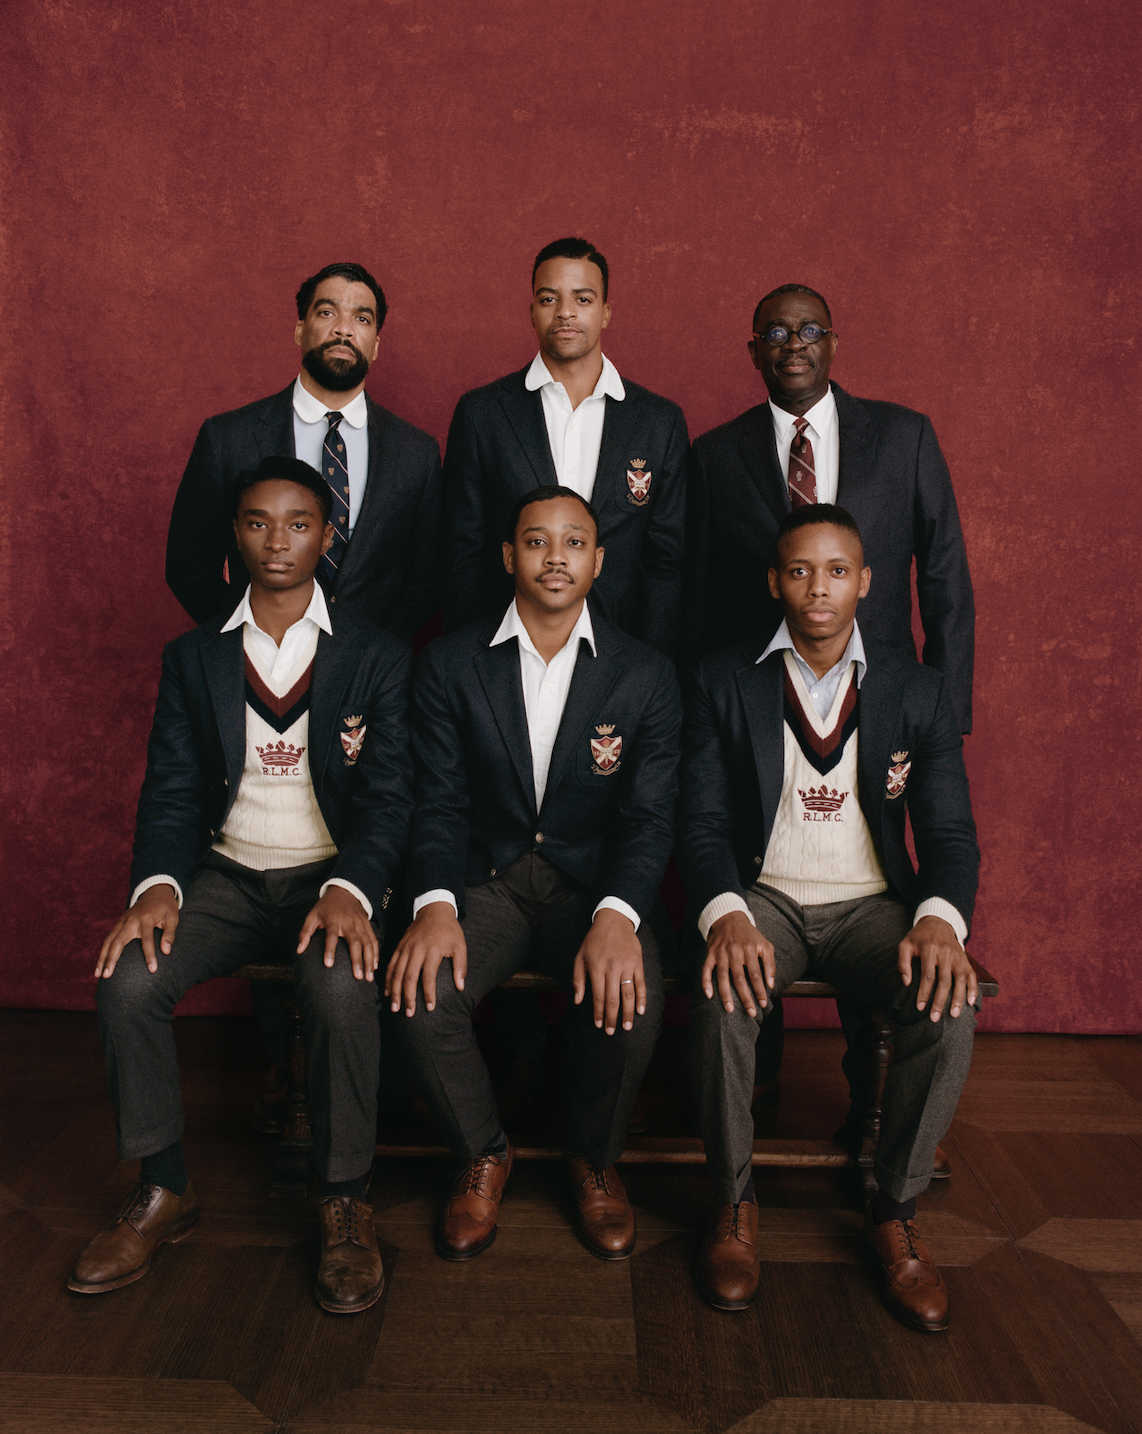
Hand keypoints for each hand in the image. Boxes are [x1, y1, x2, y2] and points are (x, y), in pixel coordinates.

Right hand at [96, 884, 178, 978]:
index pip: (146, 939)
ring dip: (102, 958)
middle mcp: (130, 920)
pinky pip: (108, 939)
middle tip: (107, 976)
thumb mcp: (173, 917)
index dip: (149, 955)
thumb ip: (170, 934)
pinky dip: (103, 951)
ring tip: (98, 975)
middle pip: (118, 941)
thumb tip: (166, 951)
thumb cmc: (166, 907)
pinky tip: (100, 965)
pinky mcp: (119, 924)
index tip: (152, 969)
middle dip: (111, 959)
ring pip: (109, 940)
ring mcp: (122, 921)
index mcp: (146, 918)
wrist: (155, 892)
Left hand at [297, 887, 377, 980]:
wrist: (345, 891)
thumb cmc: (326, 907)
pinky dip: (376, 953)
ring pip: (367, 943)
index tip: (328, 965)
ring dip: (369, 960)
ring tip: (368, 977)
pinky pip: (373, 940)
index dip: (329, 950)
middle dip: (357, 960)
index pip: (331, 936)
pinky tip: (375, 967)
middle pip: (355, 942)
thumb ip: (305, 933)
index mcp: (333, 920)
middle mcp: (349, 923)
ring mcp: (360, 924)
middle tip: (357, 977)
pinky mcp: (368, 925)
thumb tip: (299, 951)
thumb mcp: (312, 916)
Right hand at [384, 902, 465, 1015]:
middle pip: (409, 977)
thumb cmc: (449, 930)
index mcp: (432, 950)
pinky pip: (391, 965)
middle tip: (408, 1014)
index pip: (428, 976)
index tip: (429, 1008)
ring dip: (395, 991)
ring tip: (395, 1008)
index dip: (428, 994)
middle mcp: (416, 950)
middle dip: (408, 997)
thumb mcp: (460, 945)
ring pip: (397, 972)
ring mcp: (406, 948)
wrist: (433, 909)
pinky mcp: (399, 946)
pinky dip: (388, 979)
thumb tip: (460, 987)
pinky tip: (387, 991)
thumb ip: (461, 966)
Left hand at [572, 908, 644, 1034]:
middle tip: (612, 1032)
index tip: (599, 1025)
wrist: (614, 920)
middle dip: (612, 1017)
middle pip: (613, 998)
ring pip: (628, 994)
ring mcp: (627, 966)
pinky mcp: (638, 963)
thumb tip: (578, 1001)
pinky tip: (641, 1011)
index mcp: (596, 968)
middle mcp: (612, 968)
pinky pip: (641, 984)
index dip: (598, 1012)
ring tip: (627, 1027)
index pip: (597, 996)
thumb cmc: (594, 940)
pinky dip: (642, 998)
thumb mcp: (580, 956)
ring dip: (627, 1012)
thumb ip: (578, 979)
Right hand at [701, 910, 774, 1016]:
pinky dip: (706, 982)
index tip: (762, 1004)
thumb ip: (770, 964)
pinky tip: (708, 995)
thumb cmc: (750, 935)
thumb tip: (771, 984)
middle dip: (745, 997)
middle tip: (750, 1012)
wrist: (729, 918)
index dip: (760, 991)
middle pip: (740, 978)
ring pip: (723, 976)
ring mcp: (721, 953)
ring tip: (730, 1009)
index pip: (756, 975)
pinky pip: (706, 969)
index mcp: (750, 949)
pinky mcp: (710, 953)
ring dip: (725, 994)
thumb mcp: (765, 945)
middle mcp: (735, 951)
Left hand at [897, 915, 976, 1020]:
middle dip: (940, 1001)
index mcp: (929, 948)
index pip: (928, 975)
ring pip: (960, 979)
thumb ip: (902, 962)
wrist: (938, 922)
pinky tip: (970, 1002)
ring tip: (954, 1014)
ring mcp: (957, 956)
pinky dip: (973, 989)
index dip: (924, 993)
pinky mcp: (965, 959)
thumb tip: (906, 982)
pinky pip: (971, 975)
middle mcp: (945, 952)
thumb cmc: (918, 937)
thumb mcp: (905, 944)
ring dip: (958, 998)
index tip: (920, 1008)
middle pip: (945, 980)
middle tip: (935, 1018)